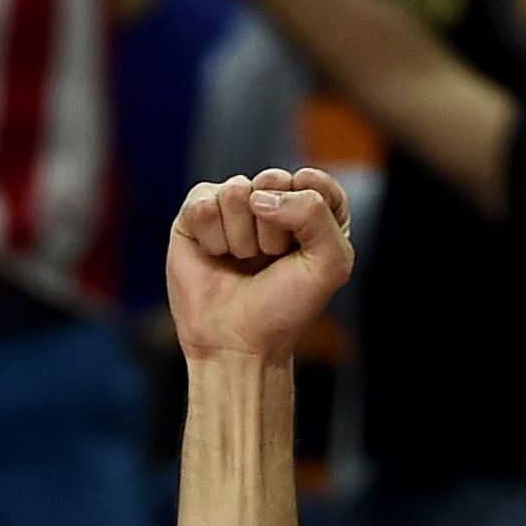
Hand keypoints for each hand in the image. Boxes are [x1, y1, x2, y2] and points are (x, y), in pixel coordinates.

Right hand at [163, 168, 354, 367]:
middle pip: (273, 180)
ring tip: (240, 263)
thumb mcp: (330, 263)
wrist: (237, 345)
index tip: (301, 249)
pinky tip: (214, 256)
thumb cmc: (284, 308)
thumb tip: (258, 197)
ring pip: (236, 190)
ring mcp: (231, 208)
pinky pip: (203, 202)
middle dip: (273, 228)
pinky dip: (211, 236)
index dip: (308, 213)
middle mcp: (271, 203)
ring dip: (240, 238)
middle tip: (267, 260)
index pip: (314, 181)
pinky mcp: (196, 217)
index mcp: (310, 211)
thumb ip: (315, 212)